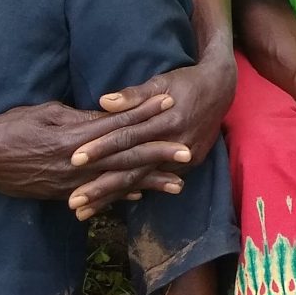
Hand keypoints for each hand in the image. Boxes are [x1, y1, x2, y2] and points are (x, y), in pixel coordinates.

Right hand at [0, 96, 189, 207]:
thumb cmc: (11, 125)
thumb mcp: (49, 113)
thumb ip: (82, 118)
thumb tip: (112, 115)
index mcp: (73, 139)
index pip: (118, 125)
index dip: (146, 114)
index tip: (171, 102)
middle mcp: (75, 166)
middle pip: (125, 159)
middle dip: (158, 155)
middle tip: (188, 152)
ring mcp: (68, 185)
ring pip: (115, 183)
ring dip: (146, 184)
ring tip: (176, 184)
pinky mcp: (60, 195)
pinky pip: (96, 198)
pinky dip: (118, 197)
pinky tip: (138, 198)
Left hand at [68, 56, 236, 219]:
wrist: (222, 89)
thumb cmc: (186, 82)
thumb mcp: (162, 81)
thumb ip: (134, 95)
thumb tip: (104, 102)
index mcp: (168, 120)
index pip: (128, 137)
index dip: (101, 148)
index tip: (74, 159)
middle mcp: (176, 143)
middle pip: (133, 168)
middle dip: (102, 187)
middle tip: (73, 202)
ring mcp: (184, 157)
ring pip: (143, 181)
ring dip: (113, 197)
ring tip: (85, 212)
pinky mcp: (190, 164)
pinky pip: (157, 180)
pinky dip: (134, 192)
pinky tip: (112, 204)